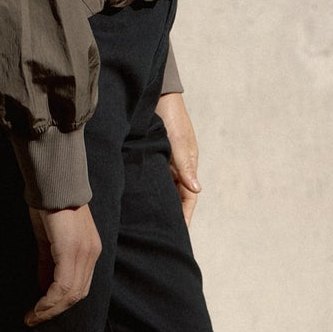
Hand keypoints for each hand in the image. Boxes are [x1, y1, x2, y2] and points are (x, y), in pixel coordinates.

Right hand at [26, 203, 100, 324]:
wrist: (51, 182)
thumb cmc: (49, 206)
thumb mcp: (50, 240)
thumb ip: (49, 264)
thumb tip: (45, 288)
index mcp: (89, 251)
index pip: (79, 286)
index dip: (60, 304)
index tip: (40, 313)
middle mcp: (91, 254)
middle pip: (77, 294)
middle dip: (54, 311)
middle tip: (34, 319)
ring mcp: (84, 252)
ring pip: (71, 293)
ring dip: (50, 309)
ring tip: (33, 317)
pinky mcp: (71, 250)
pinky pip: (63, 285)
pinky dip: (49, 300)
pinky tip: (37, 307)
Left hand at [158, 91, 201, 223]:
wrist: (156, 97)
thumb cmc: (171, 118)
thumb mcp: (179, 144)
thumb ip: (185, 167)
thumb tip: (197, 190)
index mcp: (187, 166)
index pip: (188, 198)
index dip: (185, 216)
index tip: (179, 233)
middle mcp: (175, 167)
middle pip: (174, 197)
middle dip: (170, 215)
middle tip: (161, 234)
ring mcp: (162, 163)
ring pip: (162, 189)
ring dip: (157, 203)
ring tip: (147, 223)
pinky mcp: (149, 157)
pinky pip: (149, 178)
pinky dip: (146, 189)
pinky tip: (135, 200)